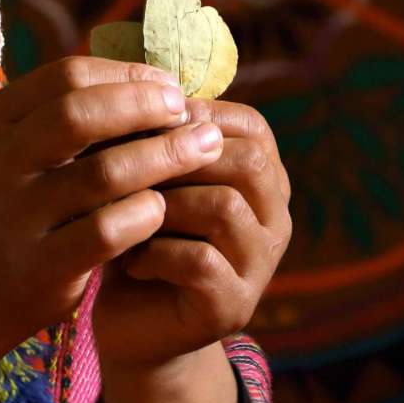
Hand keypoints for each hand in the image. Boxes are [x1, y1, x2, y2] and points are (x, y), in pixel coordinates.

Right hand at [0, 56, 226, 344]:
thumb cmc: (12, 203)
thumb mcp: (17, 149)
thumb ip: (68, 114)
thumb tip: (156, 79)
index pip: (68, 76)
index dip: (128, 76)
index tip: (169, 86)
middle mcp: (0, 163)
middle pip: (81, 115)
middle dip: (147, 106)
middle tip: (190, 112)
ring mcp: (17, 216)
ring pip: (104, 174)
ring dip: (165, 156)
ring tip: (204, 149)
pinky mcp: (40, 266)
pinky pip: (107, 231)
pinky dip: (144, 214)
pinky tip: (162, 208)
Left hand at [93, 98, 291, 368]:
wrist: (133, 322)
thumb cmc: (137, 233)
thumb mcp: (149, 175)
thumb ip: (157, 135)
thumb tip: (140, 80)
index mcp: (262, 179)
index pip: (251, 126)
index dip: (196, 115)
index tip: (144, 122)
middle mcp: (275, 219)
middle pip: (247, 161)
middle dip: (179, 156)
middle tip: (128, 165)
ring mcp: (261, 266)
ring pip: (223, 207)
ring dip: (163, 204)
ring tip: (127, 214)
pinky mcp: (234, 306)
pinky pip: (201, 260)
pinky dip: (155, 253)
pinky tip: (130, 261)